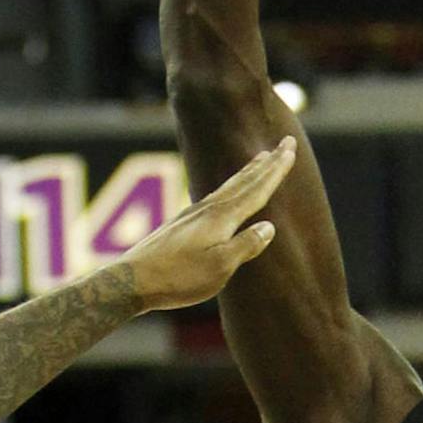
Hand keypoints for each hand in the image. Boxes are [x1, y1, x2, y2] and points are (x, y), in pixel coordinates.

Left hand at [122, 138, 294, 309]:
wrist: (132, 280)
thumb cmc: (177, 278)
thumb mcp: (218, 268)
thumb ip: (245, 246)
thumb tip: (269, 227)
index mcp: (221, 218)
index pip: (256, 190)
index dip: (276, 170)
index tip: (291, 148)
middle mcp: (208, 209)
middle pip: (244, 181)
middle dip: (267, 163)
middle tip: (285, 142)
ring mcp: (193, 215)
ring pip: (229, 186)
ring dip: (248, 172)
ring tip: (261, 158)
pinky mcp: (183, 224)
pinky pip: (216, 197)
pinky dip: (230, 187)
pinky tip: (227, 193)